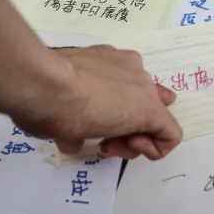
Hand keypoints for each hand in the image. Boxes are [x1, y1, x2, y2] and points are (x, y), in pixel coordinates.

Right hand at [10, 45, 182, 159]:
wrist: (47, 85)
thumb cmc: (43, 93)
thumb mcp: (57, 106)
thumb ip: (69, 118)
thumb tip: (71, 139)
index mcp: (107, 64)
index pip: (126, 88)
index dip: (115, 116)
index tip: (93, 129)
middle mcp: (130, 71)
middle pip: (140, 105)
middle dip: (123, 130)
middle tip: (102, 141)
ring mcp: (143, 89)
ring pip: (154, 120)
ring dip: (133, 141)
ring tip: (109, 145)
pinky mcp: (151, 111)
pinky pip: (170, 135)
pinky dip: (155, 149)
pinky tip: (131, 148)